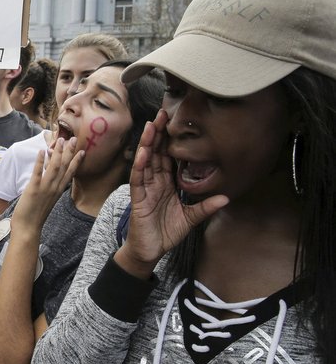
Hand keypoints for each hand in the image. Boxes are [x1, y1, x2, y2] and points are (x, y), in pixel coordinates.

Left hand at [11, 138, 82, 233]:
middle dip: (69, 152)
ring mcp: (45, 188)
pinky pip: (38, 173)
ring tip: (61, 140)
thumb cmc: (35, 214)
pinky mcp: (34, 190)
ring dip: (58, 153)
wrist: (29, 228)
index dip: (76, 161)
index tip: (82, 151)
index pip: (70, 173)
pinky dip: (40, 162)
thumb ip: (50, 189)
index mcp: (58, 191)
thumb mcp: (47, 200)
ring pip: (54, 167)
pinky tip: (42, 151)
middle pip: (64, 167)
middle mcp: (54, 188)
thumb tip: (50, 179)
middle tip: (74, 138)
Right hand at [118, 110, 227, 277]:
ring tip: (152, 124)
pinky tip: (144, 152)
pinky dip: (140, 165)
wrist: (150, 251)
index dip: (170, 140)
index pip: (167, 157)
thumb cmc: (166, 233)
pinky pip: (138, 178)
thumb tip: (226, 197)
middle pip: (155, 153)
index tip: (175, 123)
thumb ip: (205, 207)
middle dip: (158, 134)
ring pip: (145, 161)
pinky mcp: (137, 198)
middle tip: (163, 113)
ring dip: (148, 143)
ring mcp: (144, 189)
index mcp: (165, 184)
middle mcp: (153, 182)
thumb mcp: (191, 218)